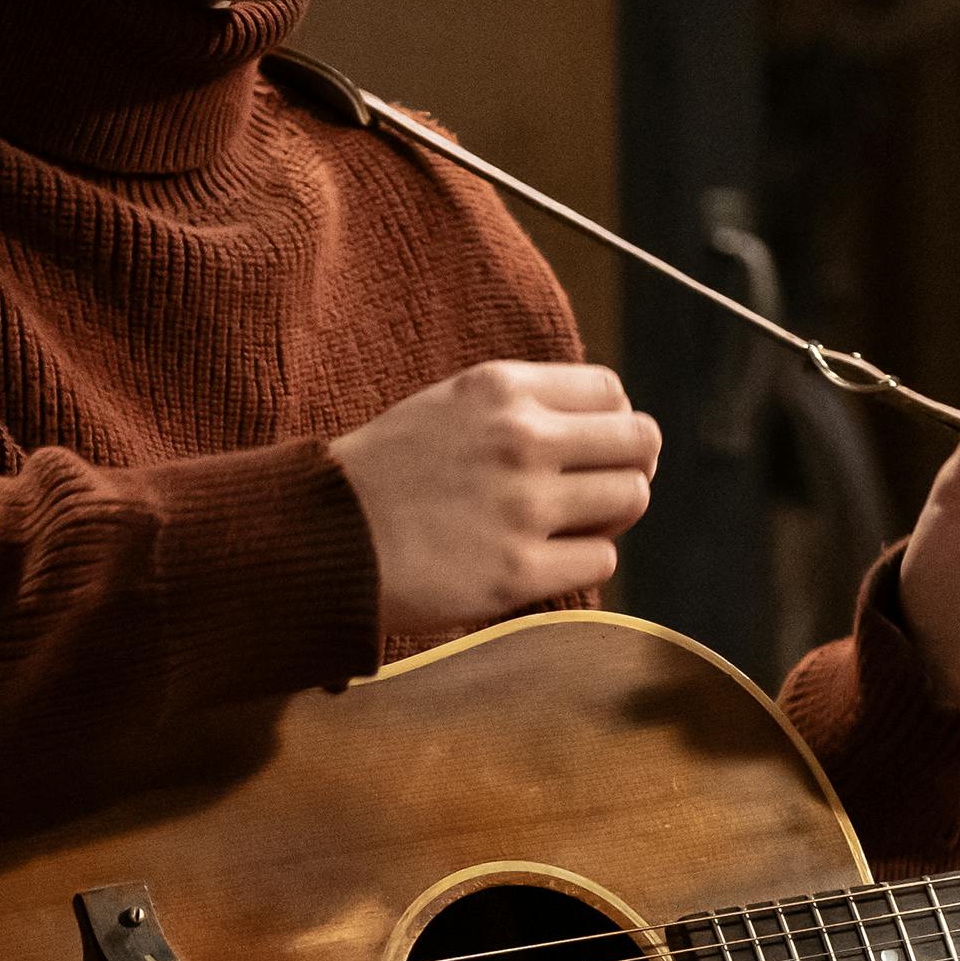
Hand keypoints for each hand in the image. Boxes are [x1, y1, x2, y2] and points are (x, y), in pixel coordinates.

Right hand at [333, 361, 660, 639]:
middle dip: (628, 466)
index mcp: (500, 389)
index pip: (610, 391)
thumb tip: (599, 426)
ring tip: (568, 526)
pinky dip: (581, 562)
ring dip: (609, 516)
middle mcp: (520, 439)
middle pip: (639, 441)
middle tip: (599, 490)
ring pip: (630, 498)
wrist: (320, 540)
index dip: (611, 422)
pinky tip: (543, 561)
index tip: (592, 448)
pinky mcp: (518, 571)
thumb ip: (518, 406)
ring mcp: (523, 507)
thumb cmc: (379, 477)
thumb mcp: (446, 407)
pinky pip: (600, 559)